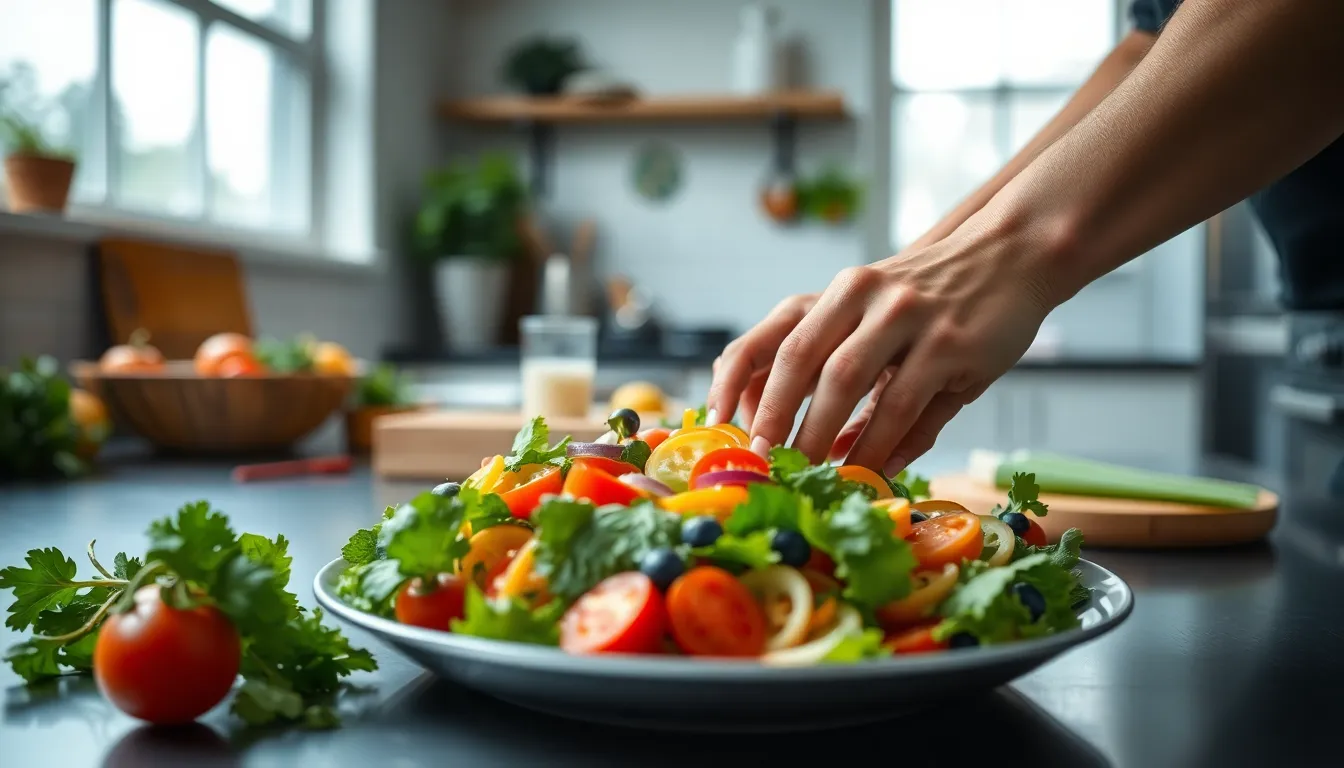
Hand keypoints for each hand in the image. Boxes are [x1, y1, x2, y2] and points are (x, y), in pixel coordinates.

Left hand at [707, 223, 1055, 473]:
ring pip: (846, 381)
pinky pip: (903, 404)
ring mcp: (907, 316)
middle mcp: (863, 294)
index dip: (734, 380)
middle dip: (773, 416)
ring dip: (822, 435)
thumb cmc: (934, 301)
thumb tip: (819, 440)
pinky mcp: (949, 344)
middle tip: (761, 462)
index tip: (716, 423)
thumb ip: (841, 369)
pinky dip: (880, 443)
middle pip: (799, 358)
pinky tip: (870, 468)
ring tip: (809, 475)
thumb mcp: (880, 321)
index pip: (770, 337)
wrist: (1011, 255)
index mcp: (838, 293)